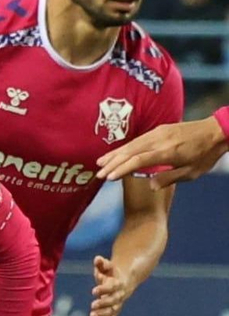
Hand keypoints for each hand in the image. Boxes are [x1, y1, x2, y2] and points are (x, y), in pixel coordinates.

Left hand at [88, 255, 131, 315]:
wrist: (124, 280)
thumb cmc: (111, 273)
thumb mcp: (107, 266)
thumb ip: (102, 263)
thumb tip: (97, 259)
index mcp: (118, 283)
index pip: (112, 287)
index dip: (104, 289)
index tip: (93, 291)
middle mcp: (119, 295)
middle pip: (114, 301)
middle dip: (104, 304)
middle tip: (93, 306)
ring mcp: (117, 304)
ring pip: (113, 312)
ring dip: (103, 315)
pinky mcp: (114, 310)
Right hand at [96, 117, 228, 188]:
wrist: (217, 131)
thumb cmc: (206, 155)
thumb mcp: (192, 173)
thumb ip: (169, 178)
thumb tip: (149, 186)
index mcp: (168, 152)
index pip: (139, 161)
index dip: (122, 169)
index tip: (109, 178)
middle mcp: (160, 140)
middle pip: (130, 151)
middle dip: (113, 163)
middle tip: (98, 174)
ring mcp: (158, 133)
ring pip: (132, 144)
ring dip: (115, 154)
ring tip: (101, 163)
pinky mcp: (159, 129)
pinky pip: (138, 139)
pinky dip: (125, 147)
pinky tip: (118, 152)